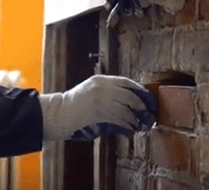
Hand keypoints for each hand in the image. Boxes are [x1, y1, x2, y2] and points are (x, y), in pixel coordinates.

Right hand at [39, 75, 156, 141]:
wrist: (61, 112)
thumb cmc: (77, 103)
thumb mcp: (92, 89)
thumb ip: (108, 90)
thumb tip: (129, 98)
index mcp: (101, 79)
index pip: (127, 82)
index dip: (140, 90)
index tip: (148, 98)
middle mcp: (103, 87)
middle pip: (131, 96)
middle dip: (142, 107)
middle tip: (148, 115)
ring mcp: (101, 100)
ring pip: (127, 110)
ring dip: (135, 120)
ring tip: (140, 125)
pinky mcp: (100, 113)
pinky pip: (120, 119)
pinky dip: (127, 125)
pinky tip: (130, 129)